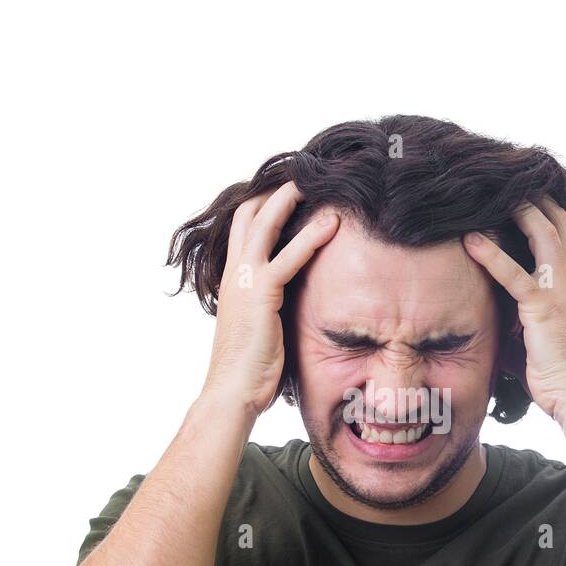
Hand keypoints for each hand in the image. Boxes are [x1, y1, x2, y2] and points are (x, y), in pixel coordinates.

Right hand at [201, 181, 339, 418]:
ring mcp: (244, 280)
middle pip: (249, 213)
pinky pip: (289, 256)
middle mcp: (234, 272)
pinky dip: (312, 236)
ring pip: (265, 223)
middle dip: (275, 189)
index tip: (290, 190)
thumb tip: (294, 302)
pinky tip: (333, 223)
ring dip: (290, 198)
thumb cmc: (249, 369)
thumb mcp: (262, 326)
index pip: (244, 227)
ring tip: (318, 180)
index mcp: (233, 279)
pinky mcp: (260, 293)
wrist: (232, 392)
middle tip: (305, 172)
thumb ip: (273, 305)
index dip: (264, 204)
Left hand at [462, 195, 565, 427]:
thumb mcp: (530, 341)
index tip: (526, 193)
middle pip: (559, 222)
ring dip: (520, 208)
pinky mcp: (544, 310)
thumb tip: (481, 316)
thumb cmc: (555, 379)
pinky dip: (491, 255)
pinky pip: (515, 276)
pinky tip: (469, 240)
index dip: (548, 212)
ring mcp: (559, 293)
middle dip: (538, 195)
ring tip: (493, 190)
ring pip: (545, 234)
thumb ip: (511, 320)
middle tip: (511, 175)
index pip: (563, 238)